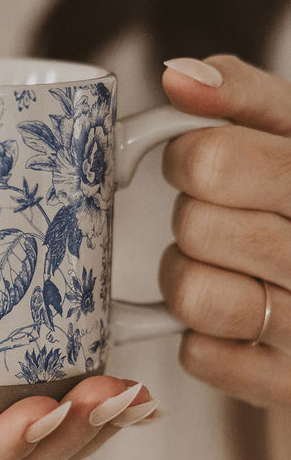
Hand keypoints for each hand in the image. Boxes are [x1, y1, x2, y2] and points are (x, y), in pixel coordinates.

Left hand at [159, 55, 290, 407]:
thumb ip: (244, 96)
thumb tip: (179, 76)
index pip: (211, 159)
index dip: (187, 157)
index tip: (200, 163)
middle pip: (195, 225)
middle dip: (192, 216)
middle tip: (220, 218)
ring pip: (190, 295)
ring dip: (187, 278)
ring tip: (223, 268)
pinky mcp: (287, 383)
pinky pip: (198, 356)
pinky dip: (202, 337)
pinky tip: (236, 321)